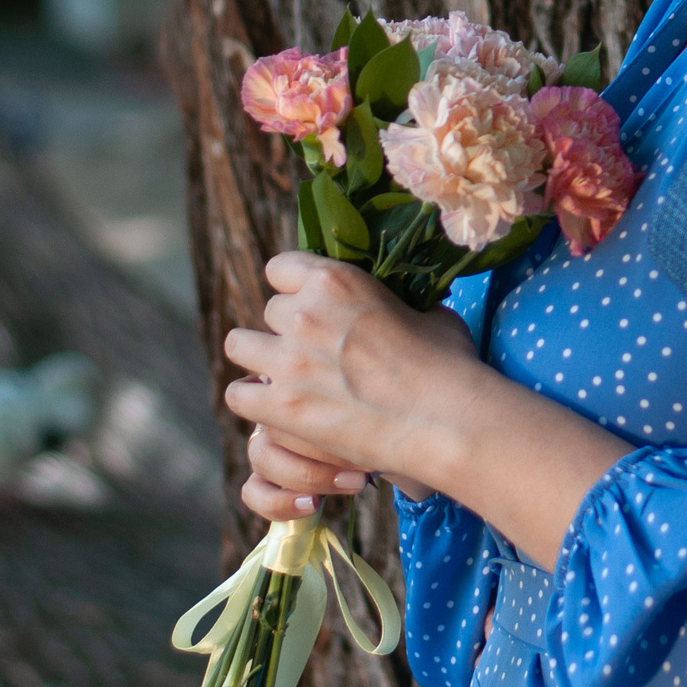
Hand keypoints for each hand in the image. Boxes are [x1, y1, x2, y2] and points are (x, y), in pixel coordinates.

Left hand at [223, 254, 480, 513]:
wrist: (446, 419)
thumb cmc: (448, 364)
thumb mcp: (426, 310)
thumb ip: (396, 302)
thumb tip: (399, 307)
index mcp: (337, 279)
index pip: (281, 267)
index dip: (295, 287)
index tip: (309, 304)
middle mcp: (305, 312)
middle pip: (269, 310)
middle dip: (286, 329)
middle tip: (312, 352)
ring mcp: (289, 360)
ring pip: (240, 345)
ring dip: (260, 358)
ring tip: (283, 375)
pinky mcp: (282, 406)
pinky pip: (238, 393)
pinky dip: (253, 399)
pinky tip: (275, 407)